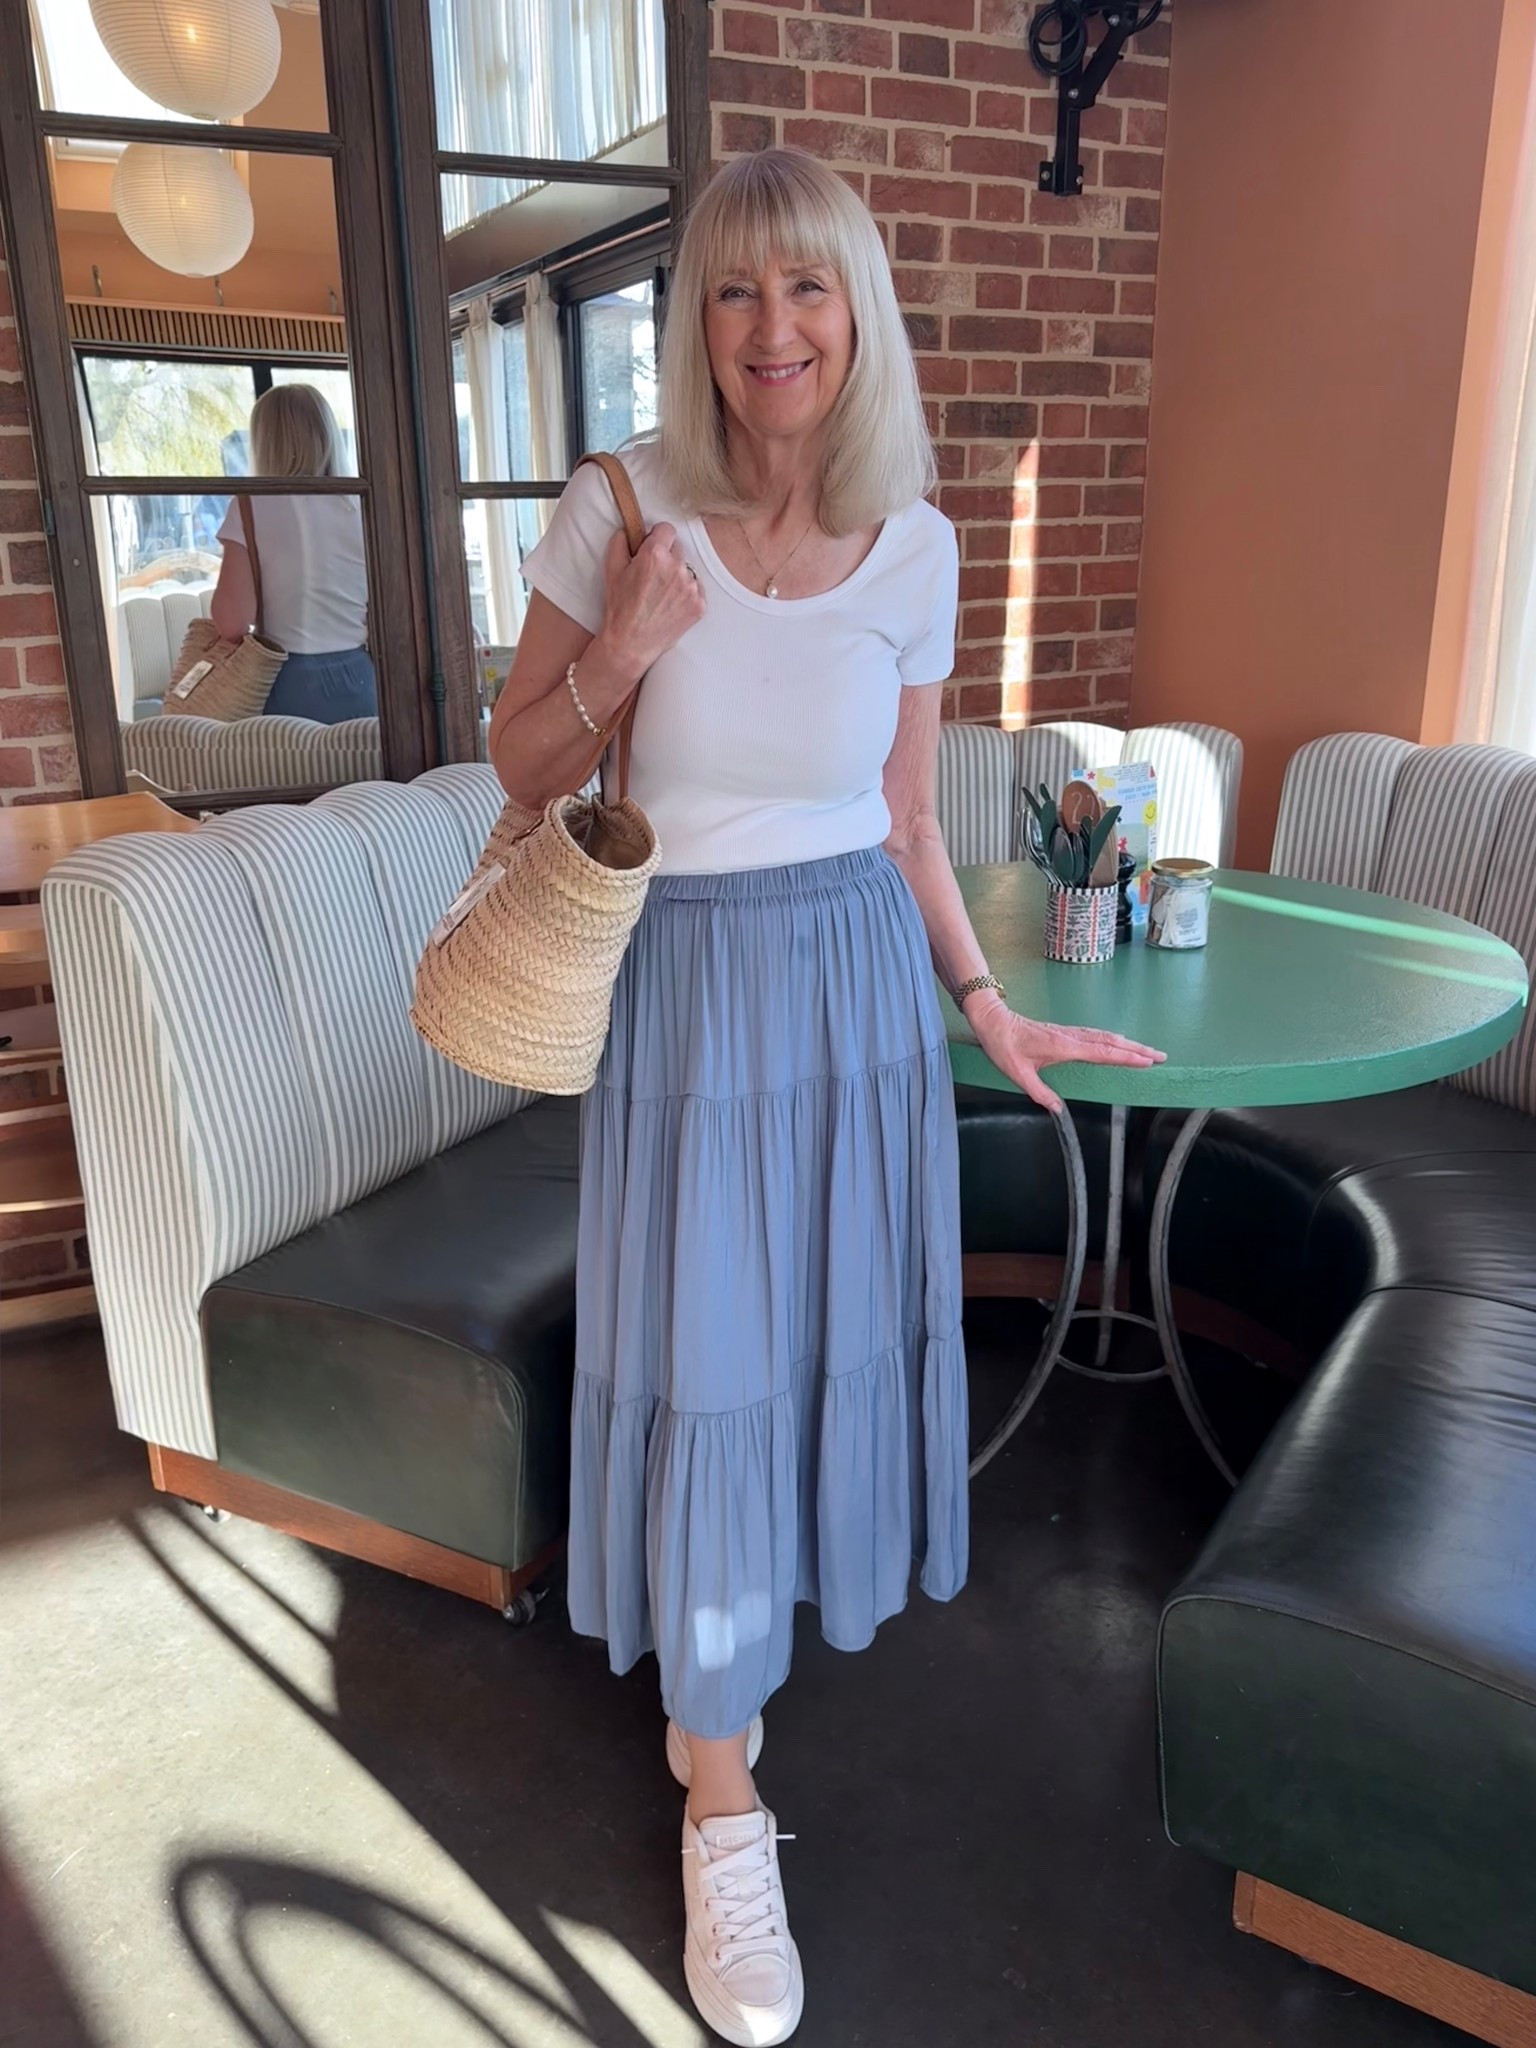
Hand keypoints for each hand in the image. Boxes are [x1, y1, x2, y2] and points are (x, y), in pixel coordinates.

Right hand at [594, 522, 705, 679]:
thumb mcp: (611, 569)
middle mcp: (677, 567)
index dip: (657, 537)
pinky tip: (671, 605)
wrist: (631, 643)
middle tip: (653, 577)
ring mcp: (691, 587)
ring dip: (677, 577)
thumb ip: (620, 542)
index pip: (667, 529)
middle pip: (678, 549)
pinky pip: (696, 589)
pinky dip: (686, 594)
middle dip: (667, 558)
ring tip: (661, 595)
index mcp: (655, 554)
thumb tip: (628, 530)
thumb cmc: (619, 607)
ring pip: (688, 570)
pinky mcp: (700, 604)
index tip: (652, 548)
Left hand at [966, 995, 1164, 1113]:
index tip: (1147, 1061)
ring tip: (1147, 1051)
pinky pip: (1095, 1035)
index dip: (1126, 1057)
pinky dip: (1112, 1039)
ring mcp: (1069, 1033)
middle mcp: (1071, 1037)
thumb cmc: (1003, 1046)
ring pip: (1105, 1036)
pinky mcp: (1064, 1032)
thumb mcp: (1018, 1074)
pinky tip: (1118, 1042)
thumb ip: (1039, 1093)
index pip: (1102, 1052)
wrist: (993, 1021)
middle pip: (1111, 1042)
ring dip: (1128, 1043)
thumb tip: (1058, 1110)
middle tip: (1160, 1056)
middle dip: (1137, 1049)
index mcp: (1063, 1047)